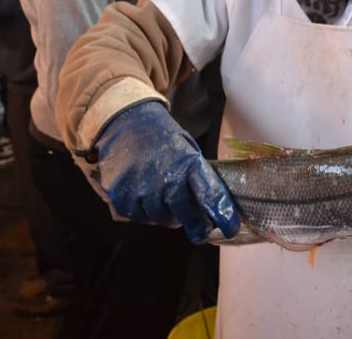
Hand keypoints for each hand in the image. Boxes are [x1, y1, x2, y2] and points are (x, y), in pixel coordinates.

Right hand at [93, 100, 239, 242]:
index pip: (211, 196)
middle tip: (200, 228)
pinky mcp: (120, 196)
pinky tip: (146, 195)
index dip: (224, 216)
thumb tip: (213, 207)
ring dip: (169, 215)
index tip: (231, 229)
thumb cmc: (163, 138)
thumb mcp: (188, 149)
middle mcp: (165, 178)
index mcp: (188, 163)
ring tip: (166, 198)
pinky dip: (146, 212)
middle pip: (186, 215)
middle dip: (196, 225)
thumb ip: (199, 177)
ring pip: (162, 219)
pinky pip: (139, 217)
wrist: (126, 122)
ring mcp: (141, 189)